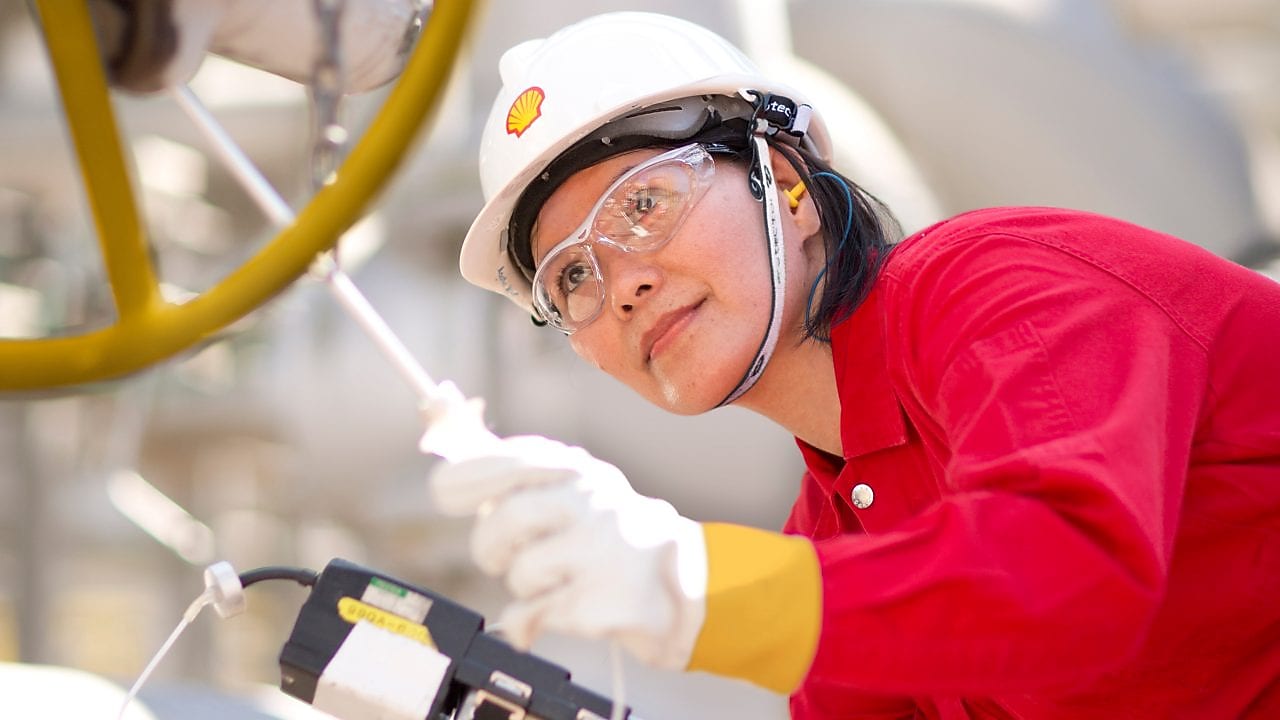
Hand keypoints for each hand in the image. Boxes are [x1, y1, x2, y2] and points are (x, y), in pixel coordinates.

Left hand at [427, 435, 706, 668]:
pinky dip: (533, 621)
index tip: (444, 490)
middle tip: (505, 557)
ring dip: (524, 586)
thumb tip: (436, 418)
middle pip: (502, 520)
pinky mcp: (605, 598)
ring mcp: (602, 547)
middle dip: (492, 547)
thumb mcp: (567, 489)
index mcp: (577, 470)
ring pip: (519, 571)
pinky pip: (534, 614)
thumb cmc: (606, 534)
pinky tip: (564, 608)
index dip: (464, 476)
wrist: (685, 586)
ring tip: (557, 581)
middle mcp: (592, 499)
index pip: (506, 461)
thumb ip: (505, 466)